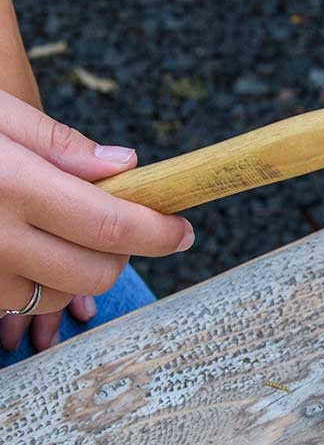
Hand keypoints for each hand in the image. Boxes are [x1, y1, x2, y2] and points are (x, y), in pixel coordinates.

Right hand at [0, 90, 193, 352]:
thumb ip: (59, 144)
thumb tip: (125, 165)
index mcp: (9, 184)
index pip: (109, 225)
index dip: (158, 232)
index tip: (184, 231)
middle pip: (95, 270)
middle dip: (125, 251)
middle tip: (123, 222)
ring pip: (61, 291)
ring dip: (79, 267)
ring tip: (58, 225)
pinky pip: (21, 300)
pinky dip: (40, 279)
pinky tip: (24, 244)